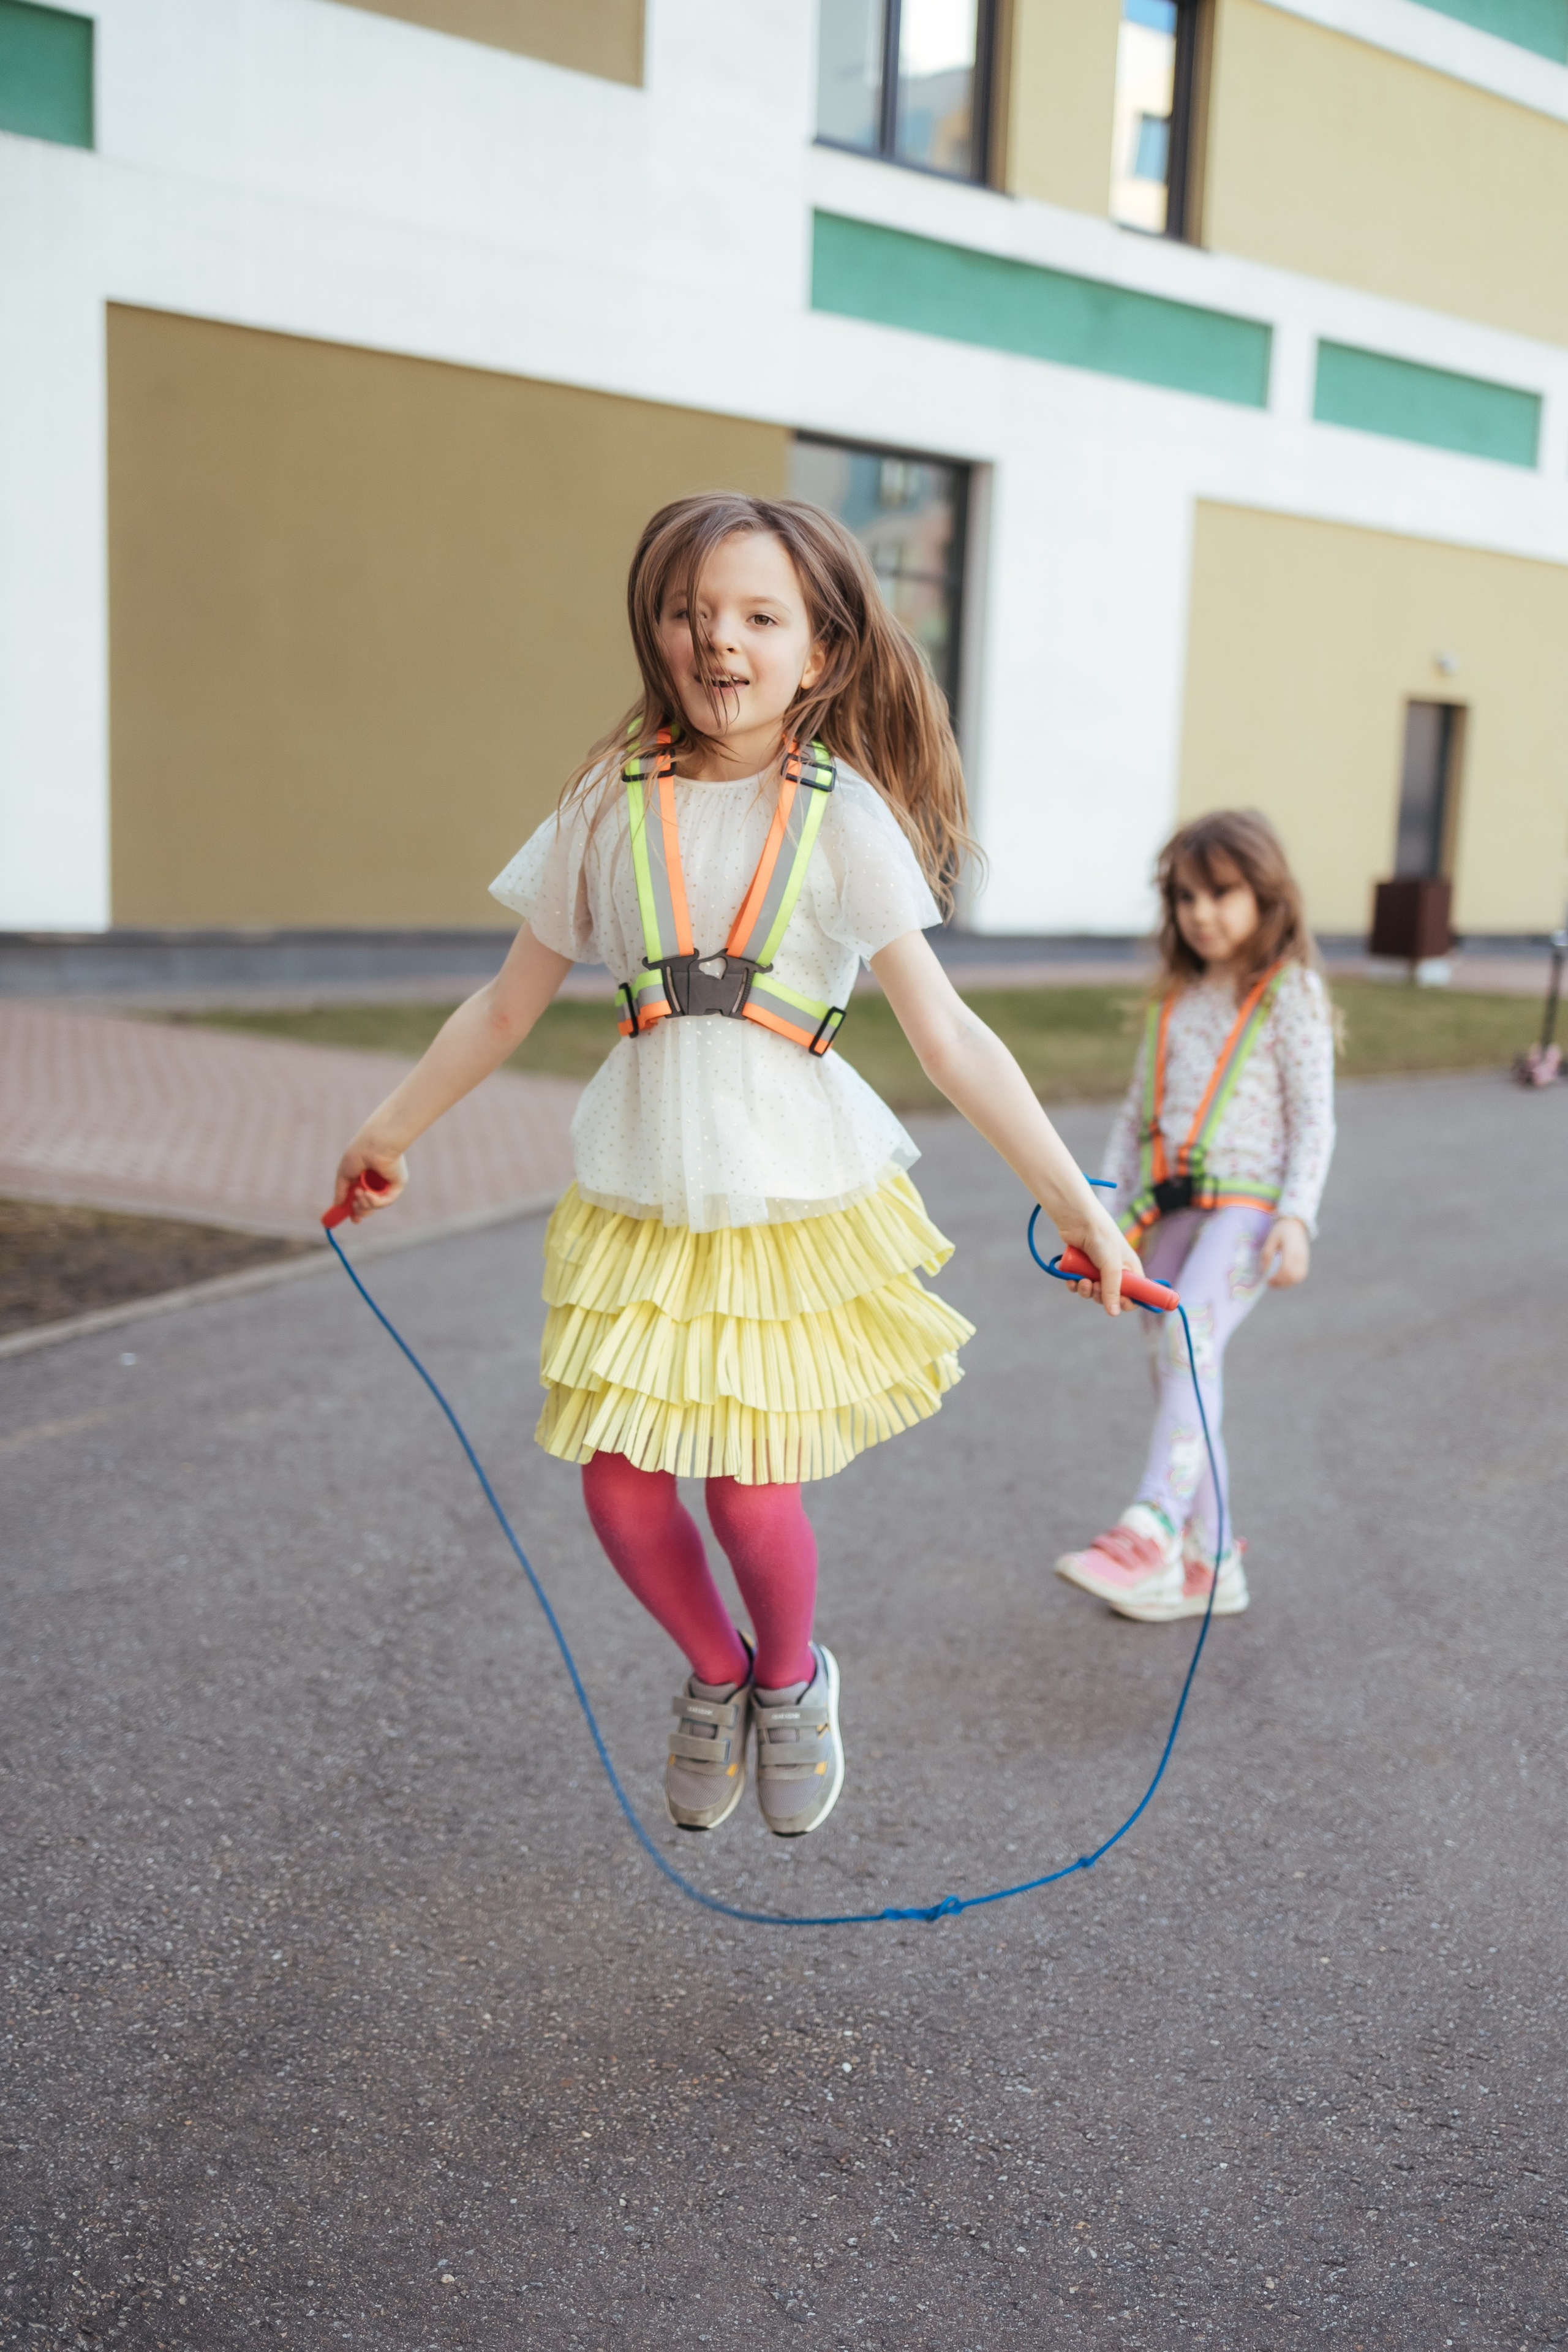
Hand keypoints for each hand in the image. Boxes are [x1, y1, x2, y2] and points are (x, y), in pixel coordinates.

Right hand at [330, 1138, 407, 1222]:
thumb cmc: (358, 1154)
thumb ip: (340, 1190)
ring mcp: (386, 1185)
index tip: (352, 1219)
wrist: (375, 1145)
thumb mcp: (344, 1173)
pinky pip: (386, 1201)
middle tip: (354, 1205)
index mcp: (363, 1178)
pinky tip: (368, 1194)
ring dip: (364, 1204)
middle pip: (368, 1206)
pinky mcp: (396, 1186)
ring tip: (360, 1192)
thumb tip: (337, 1204)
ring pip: (375, 1205)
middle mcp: (375, 1182)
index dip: (355, 1210)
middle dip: (359, 1209)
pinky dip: (375, 1201)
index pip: (359, 1198)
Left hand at [1059, 1201, 1142, 1316]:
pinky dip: (1075, 1285)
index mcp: (1130, 1269)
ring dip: (1086, 1291)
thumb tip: (1114, 1313)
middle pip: (1111, 1296)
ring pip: (1093, 1292)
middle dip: (1101, 1296)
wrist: (1077, 1219)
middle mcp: (1115, 1270)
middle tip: (1095, 1287)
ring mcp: (1097, 1269)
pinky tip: (1071, 1280)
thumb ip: (1113, 1289)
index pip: (1135, 1293)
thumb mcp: (1111, 1265)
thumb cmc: (1101, 1237)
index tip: (1119, 1303)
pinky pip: (1079, 1285)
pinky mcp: (1081, 1267)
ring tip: (1082, 1281)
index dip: (1128, 1301)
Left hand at [1260, 1216, 1308, 1287]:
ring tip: (1276, 1282)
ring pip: (1298, 1278)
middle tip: (1270, 1283)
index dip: (1277, 1278)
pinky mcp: (1305, 1261)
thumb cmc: (1281, 1230)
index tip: (1267, 1280)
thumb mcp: (1271, 1240)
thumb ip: (1267, 1255)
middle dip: (1281, 1283)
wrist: (1295, 1224)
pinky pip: (1301, 1275)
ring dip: (1287, 1283)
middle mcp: (1300, 1257)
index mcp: (1291, 1250)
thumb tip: (1264, 1271)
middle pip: (1293, 1276)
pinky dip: (1293, 1280)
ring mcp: (1304, 1259)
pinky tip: (1283, 1279)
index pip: (1286, 1270)